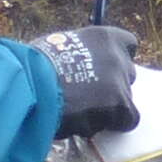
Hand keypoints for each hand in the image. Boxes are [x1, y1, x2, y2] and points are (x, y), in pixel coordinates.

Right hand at [34, 21, 140, 139]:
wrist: (32, 83)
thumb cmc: (33, 66)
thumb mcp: (59, 47)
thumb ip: (78, 54)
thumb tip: (79, 66)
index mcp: (103, 37)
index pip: (129, 44)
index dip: (120, 58)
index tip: (108, 69)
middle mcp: (117, 56)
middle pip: (128, 75)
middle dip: (112, 86)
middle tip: (90, 96)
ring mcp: (120, 80)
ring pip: (124, 99)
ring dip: (107, 107)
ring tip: (81, 112)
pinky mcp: (119, 104)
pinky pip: (127, 119)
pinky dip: (113, 124)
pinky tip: (93, 124)